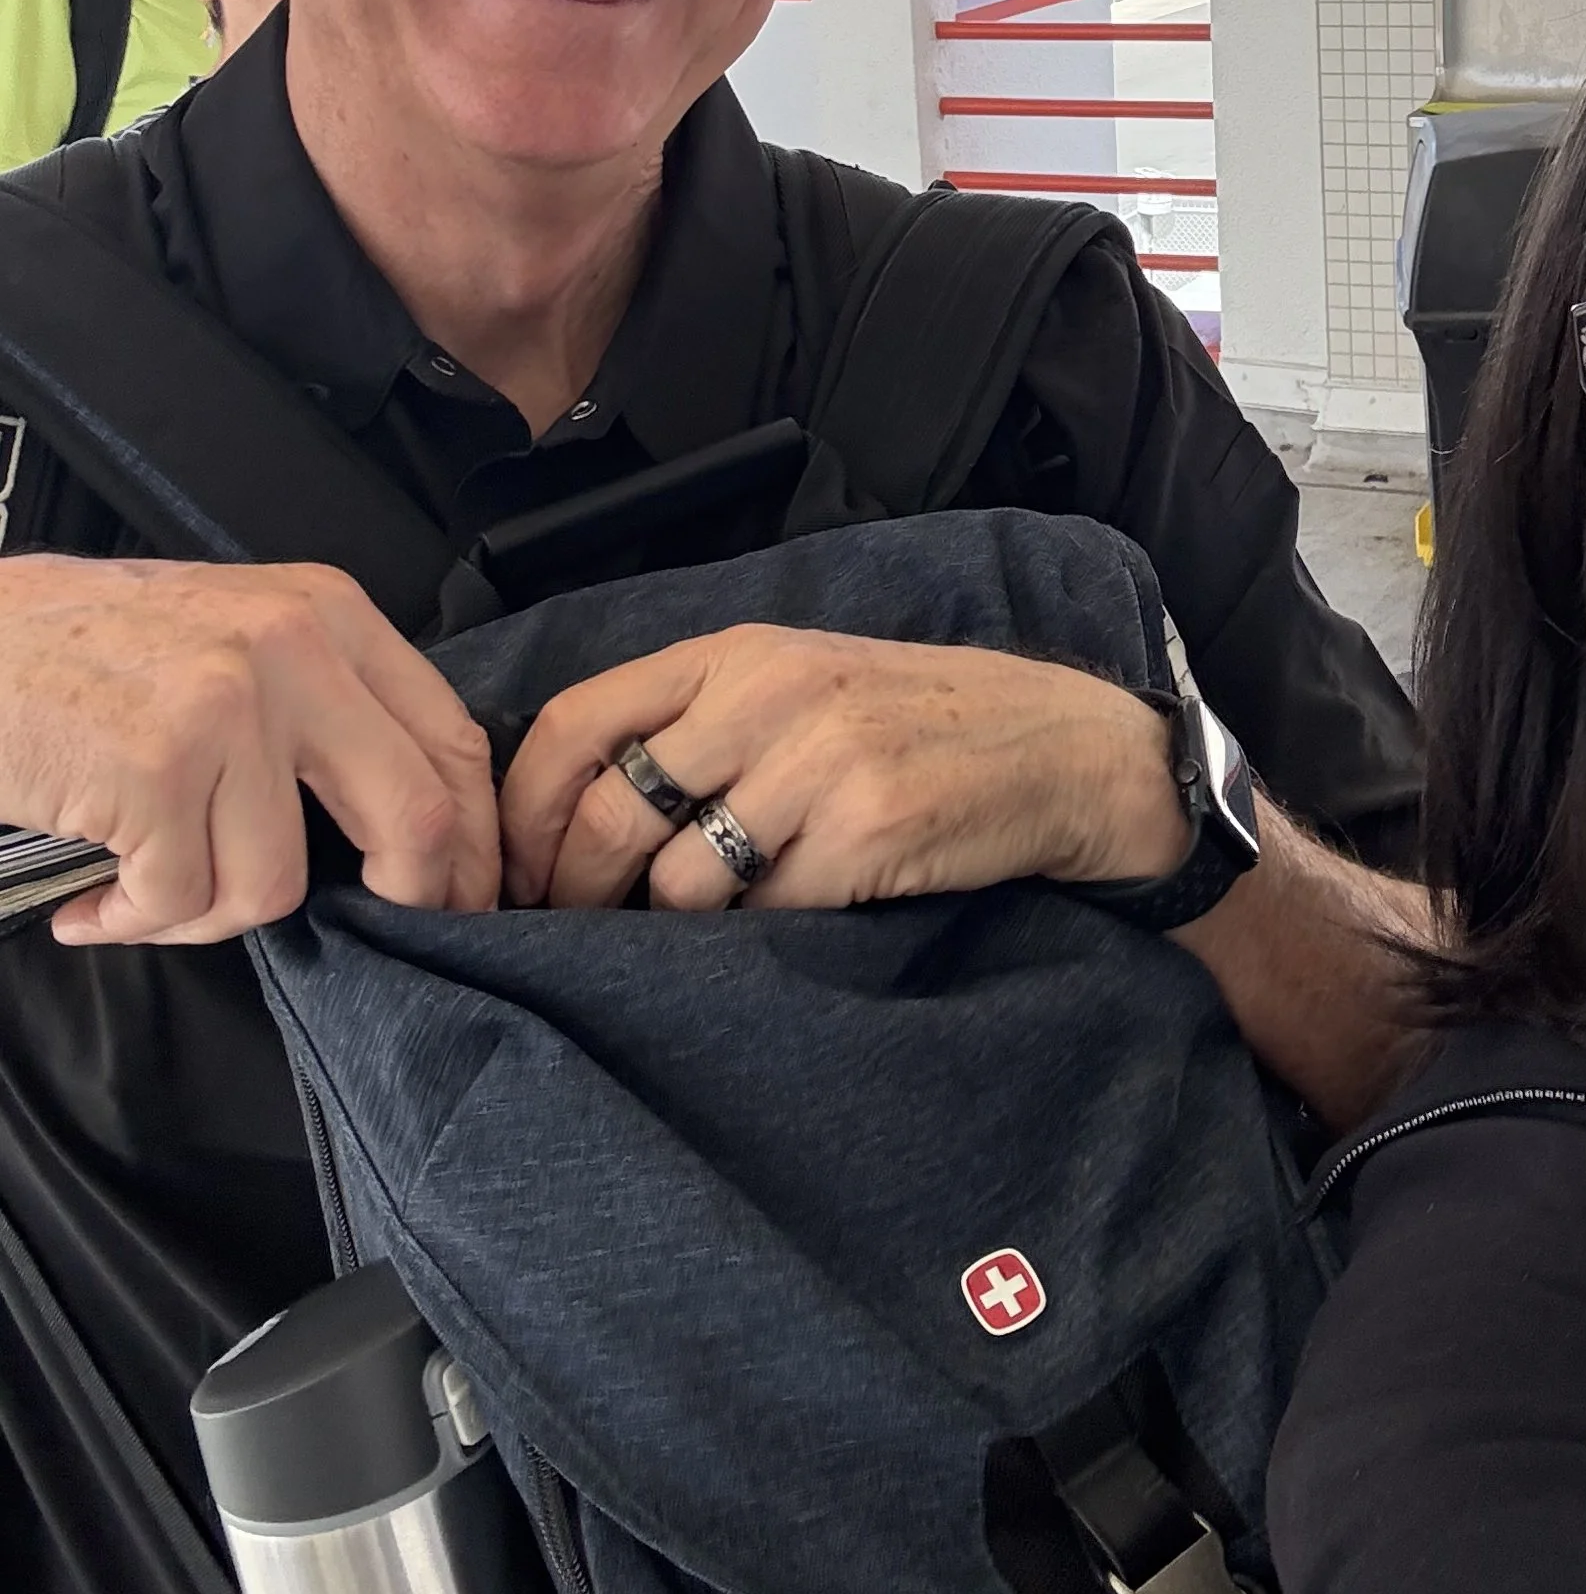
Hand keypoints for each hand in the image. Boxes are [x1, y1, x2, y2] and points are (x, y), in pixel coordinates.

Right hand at [0, 554, 500, 942]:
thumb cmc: (90, 650)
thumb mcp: (236, 635)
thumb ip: (324, 703)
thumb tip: (411, 822)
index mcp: (328, 612)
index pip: (449, 737)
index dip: (472, 837)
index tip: (465, 893)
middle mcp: (293, 649)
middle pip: (413, 814)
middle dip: (408, 895)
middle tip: (373, 929)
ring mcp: (227, 708)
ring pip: (275, 883)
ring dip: (202, 916)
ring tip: (144, 890)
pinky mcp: (155, 771)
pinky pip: (179, 899)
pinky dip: (131, 920)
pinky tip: (93, 898)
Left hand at [498, 626, 1193, 912]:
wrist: (1065, 751)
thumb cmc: (920, 727)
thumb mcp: (804, 687)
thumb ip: (702, 724)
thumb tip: (575, 819)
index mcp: (739, 651)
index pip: (576, 721)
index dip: (523, 814)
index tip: (512, 878)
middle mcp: (771, 693)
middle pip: (611, 813)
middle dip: (573, 896)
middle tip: (573, 942)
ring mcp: (821, 761)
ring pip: (680, 881)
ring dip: (674, 931)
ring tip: (697, 940)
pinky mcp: (868, 831)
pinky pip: (765, 917)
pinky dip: (760, 942)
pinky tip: (789, 929)